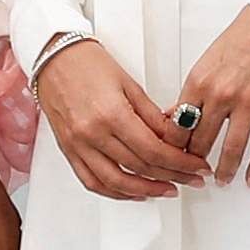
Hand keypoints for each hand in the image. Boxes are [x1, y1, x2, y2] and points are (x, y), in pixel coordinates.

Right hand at [34, 42, 205, 202]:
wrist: (53, 57)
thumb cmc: (86, 62)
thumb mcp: (130, 85)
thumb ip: (152, 117)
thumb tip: (175, 138)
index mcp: (112, 114)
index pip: (154, 150)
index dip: (181, 162)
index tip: (196, 166)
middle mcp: (92, 134)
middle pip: (140, 168)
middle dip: (172, 176)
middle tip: (191, 178)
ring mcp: (78, 145)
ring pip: (117, 183)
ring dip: (146, 191)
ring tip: (167, 189)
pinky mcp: (69, 150)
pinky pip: (92, 182)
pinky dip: (115, 192)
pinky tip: (133, 192)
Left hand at [171, 7, 249, 184]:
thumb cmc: (244, 36)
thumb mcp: (206, 61)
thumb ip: (191, 92)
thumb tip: (175, 115)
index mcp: (199, 81)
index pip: (177, 126)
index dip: (172, 148)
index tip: (171, 157)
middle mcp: (221, 94)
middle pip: (200, 141)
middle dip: (194, 162)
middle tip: (193, 173)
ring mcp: (248, 102)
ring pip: (231, 149)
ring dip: (224, 170)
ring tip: (221, 179)